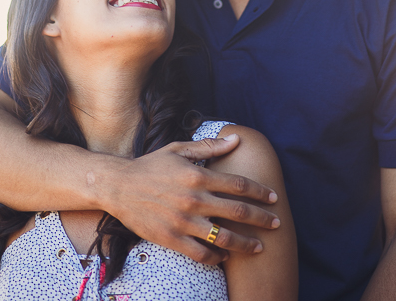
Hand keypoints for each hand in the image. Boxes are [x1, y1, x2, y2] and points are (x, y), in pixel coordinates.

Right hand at [103, 134, 279, 263]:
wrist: (119, 186)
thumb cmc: (151, 165)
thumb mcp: (179, 149)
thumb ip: (209, 146)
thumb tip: (235, 138)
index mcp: (197, 175)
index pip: (237, 184)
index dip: (259, 191)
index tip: (273, 197)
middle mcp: (193, 199)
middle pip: (237, 212)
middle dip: (261, 219)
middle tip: (277, 222)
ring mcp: (183, 221)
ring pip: (223, 238)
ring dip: (245, 244)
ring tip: (259, 247)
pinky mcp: (171, 238)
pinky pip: (201, 254)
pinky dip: (217, 256)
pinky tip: (225, 254)